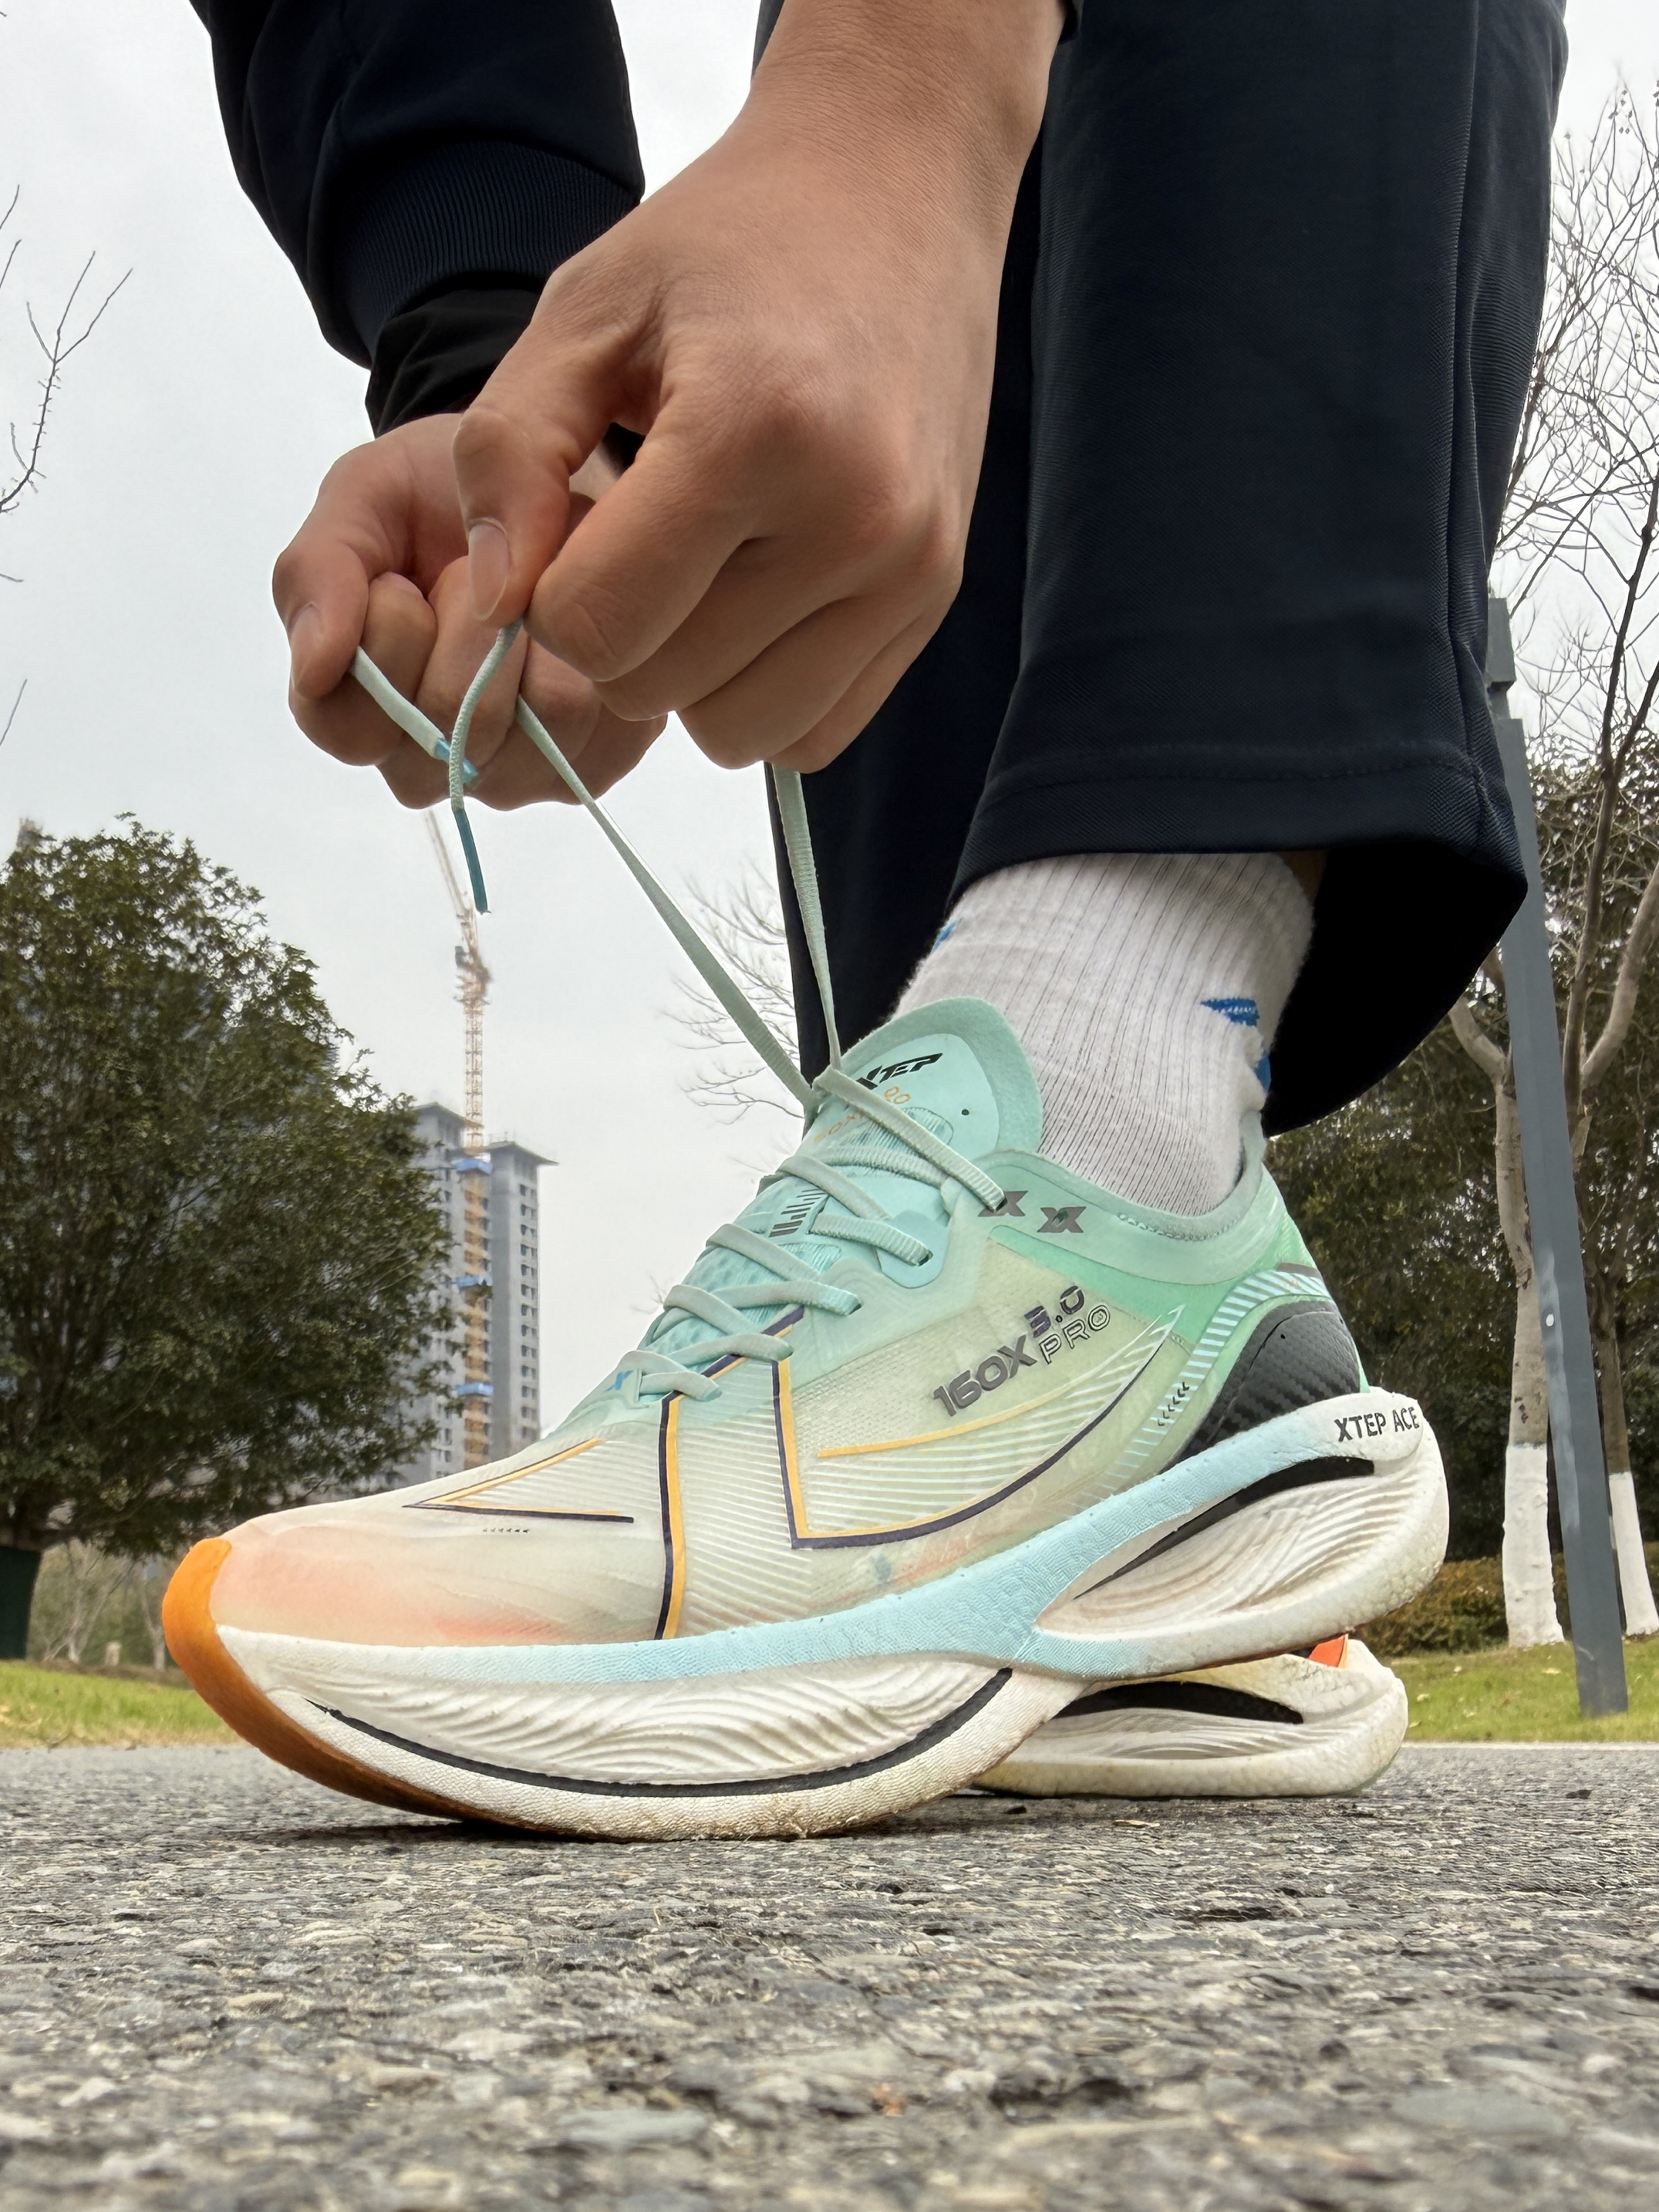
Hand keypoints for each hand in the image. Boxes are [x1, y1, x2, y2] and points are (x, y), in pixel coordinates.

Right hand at [272, 415, 661, 806]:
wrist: (553, 476)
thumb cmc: (443, 496)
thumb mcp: (363, 498)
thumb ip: (318, 569)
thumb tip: (315, 665)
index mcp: (357, 712)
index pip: (352, 731)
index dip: (387, 642)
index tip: (404, 579)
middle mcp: (432, 758)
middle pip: (452, 736)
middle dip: (470, 627)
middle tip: (476, 574)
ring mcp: (515, 772)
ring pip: (536, 730)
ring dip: (538, 635)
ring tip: (529, 592)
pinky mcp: (593, 761)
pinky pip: (598, 727)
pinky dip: (593, 655)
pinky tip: (573, 621)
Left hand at [454, 0, 1060, 776]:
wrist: (896, 190)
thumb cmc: (727, 243)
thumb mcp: (584, 312)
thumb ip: (509, 457)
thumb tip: (494, 607)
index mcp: (753, 429)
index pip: (596, 624)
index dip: (547, 595)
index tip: (571, 524)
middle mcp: (852, 516)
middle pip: (659, 687)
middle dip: (617, 634)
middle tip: (637, 532)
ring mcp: (908, 569)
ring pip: (738, 733)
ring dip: (690, 675)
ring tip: (702, 562)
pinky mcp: (935, 599)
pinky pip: (813, 732)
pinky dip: (764, 689)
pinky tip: (759, 592)